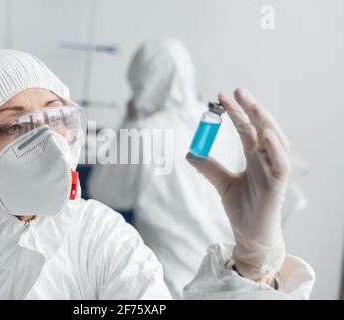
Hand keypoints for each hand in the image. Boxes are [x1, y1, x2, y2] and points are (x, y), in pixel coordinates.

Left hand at [186, 88, 289, 280]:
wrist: (250, 236)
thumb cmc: (243, 209)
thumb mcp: (222, 184)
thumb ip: (210, 168)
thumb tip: (190, 153)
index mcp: (255, 158)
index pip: (247, 129)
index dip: (237, 112)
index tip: (222, 97)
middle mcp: (267, 161)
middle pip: (262, 129)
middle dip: (250, 109)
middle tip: (235, 90)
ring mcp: (274, 172)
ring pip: (275, 141)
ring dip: (264, 121)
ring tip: (251, 103)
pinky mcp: (277, 186)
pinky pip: (281, 165)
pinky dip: (275, 149)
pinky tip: (264, 134)